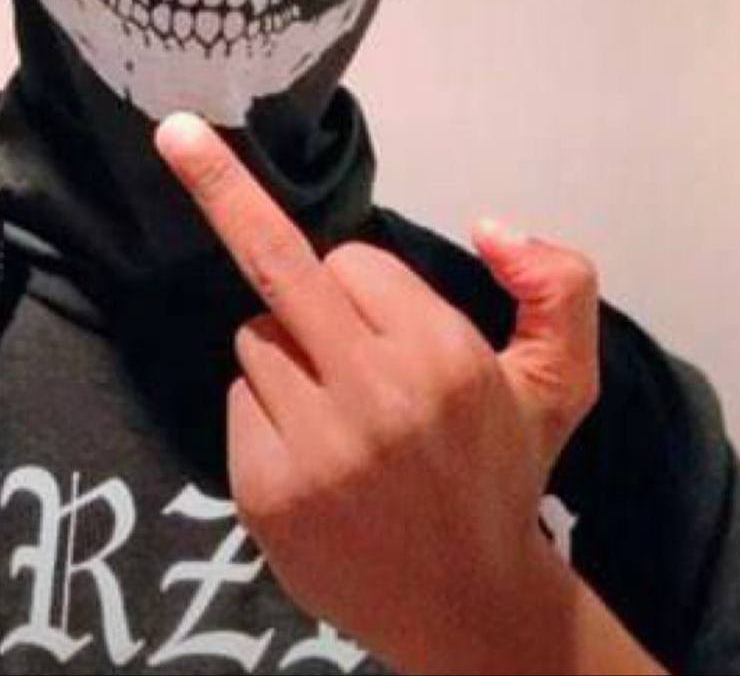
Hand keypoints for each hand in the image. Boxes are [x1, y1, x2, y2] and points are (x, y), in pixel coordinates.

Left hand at [156, 113, 599, 673]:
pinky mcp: (263, 489)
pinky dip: (265, 408)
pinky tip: (312, 449)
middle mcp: (371, 395)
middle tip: (175, 134)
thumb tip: (489, 223)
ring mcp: (309, 446)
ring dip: (287, 351)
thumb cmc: (502, 473)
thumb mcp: (564, 379)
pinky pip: (236, 399)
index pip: (354, 261)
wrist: (466, 606)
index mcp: (441, 356)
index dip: (368, 282)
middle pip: (276, 267)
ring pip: (257, 339)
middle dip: (223, 190)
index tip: (389, 317)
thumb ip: (559, 284)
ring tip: (339, 409)